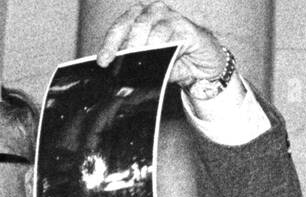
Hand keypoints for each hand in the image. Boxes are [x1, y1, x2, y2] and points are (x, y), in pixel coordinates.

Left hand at [95, 2, 228, 86]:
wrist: (202, 65)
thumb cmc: (174, 60)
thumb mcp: (152, 65)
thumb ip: (137, 65)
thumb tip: (122, 75)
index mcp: (139, 18)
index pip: (120, 27)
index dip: (110, 43)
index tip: (103, 61)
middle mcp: (153, 12)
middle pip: (134, 24)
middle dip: (127, 46)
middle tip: (123, 63)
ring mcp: (170, 17)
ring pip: (151, 27)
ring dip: (144, 46)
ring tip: (142, 61)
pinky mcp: (186, 28)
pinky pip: (172, 35)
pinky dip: (164, 47)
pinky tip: (161, 58)